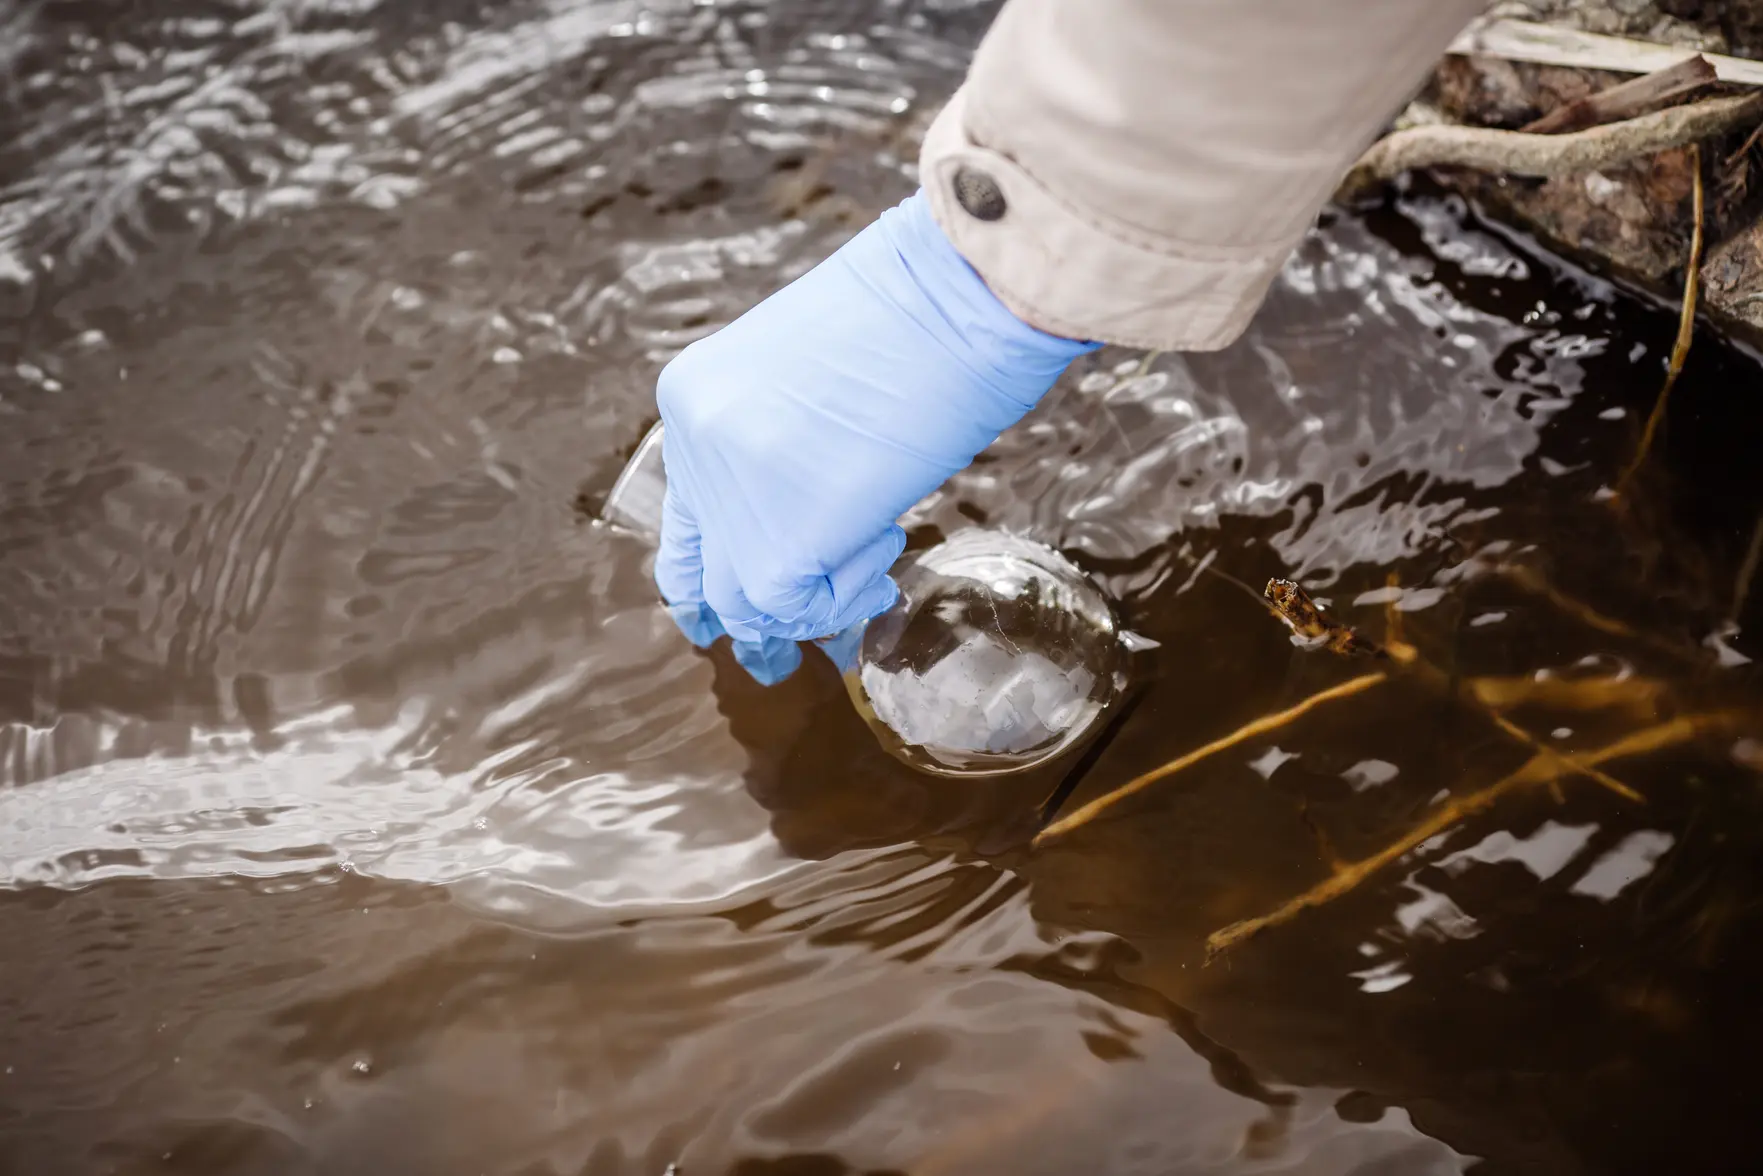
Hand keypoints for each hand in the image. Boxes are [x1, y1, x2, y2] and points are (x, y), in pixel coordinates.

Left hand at [654, 189, 1094, 654]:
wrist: (961, 295)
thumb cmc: (922, 318)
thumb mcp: (815, 376)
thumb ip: (783, 444)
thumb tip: (804, 517)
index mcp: (692, 395)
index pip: (690, 509)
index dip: (716, 566)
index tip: (730, 611)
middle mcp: (694, 443)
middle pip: (700, 569)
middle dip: (738, 620)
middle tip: (770, 663)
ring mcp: (729, 492)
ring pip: (744, 601)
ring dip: (812, 602)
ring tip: (873, 562)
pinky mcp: (776, 538)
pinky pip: (792, 606)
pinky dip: (841, 599)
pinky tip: (884, 548)